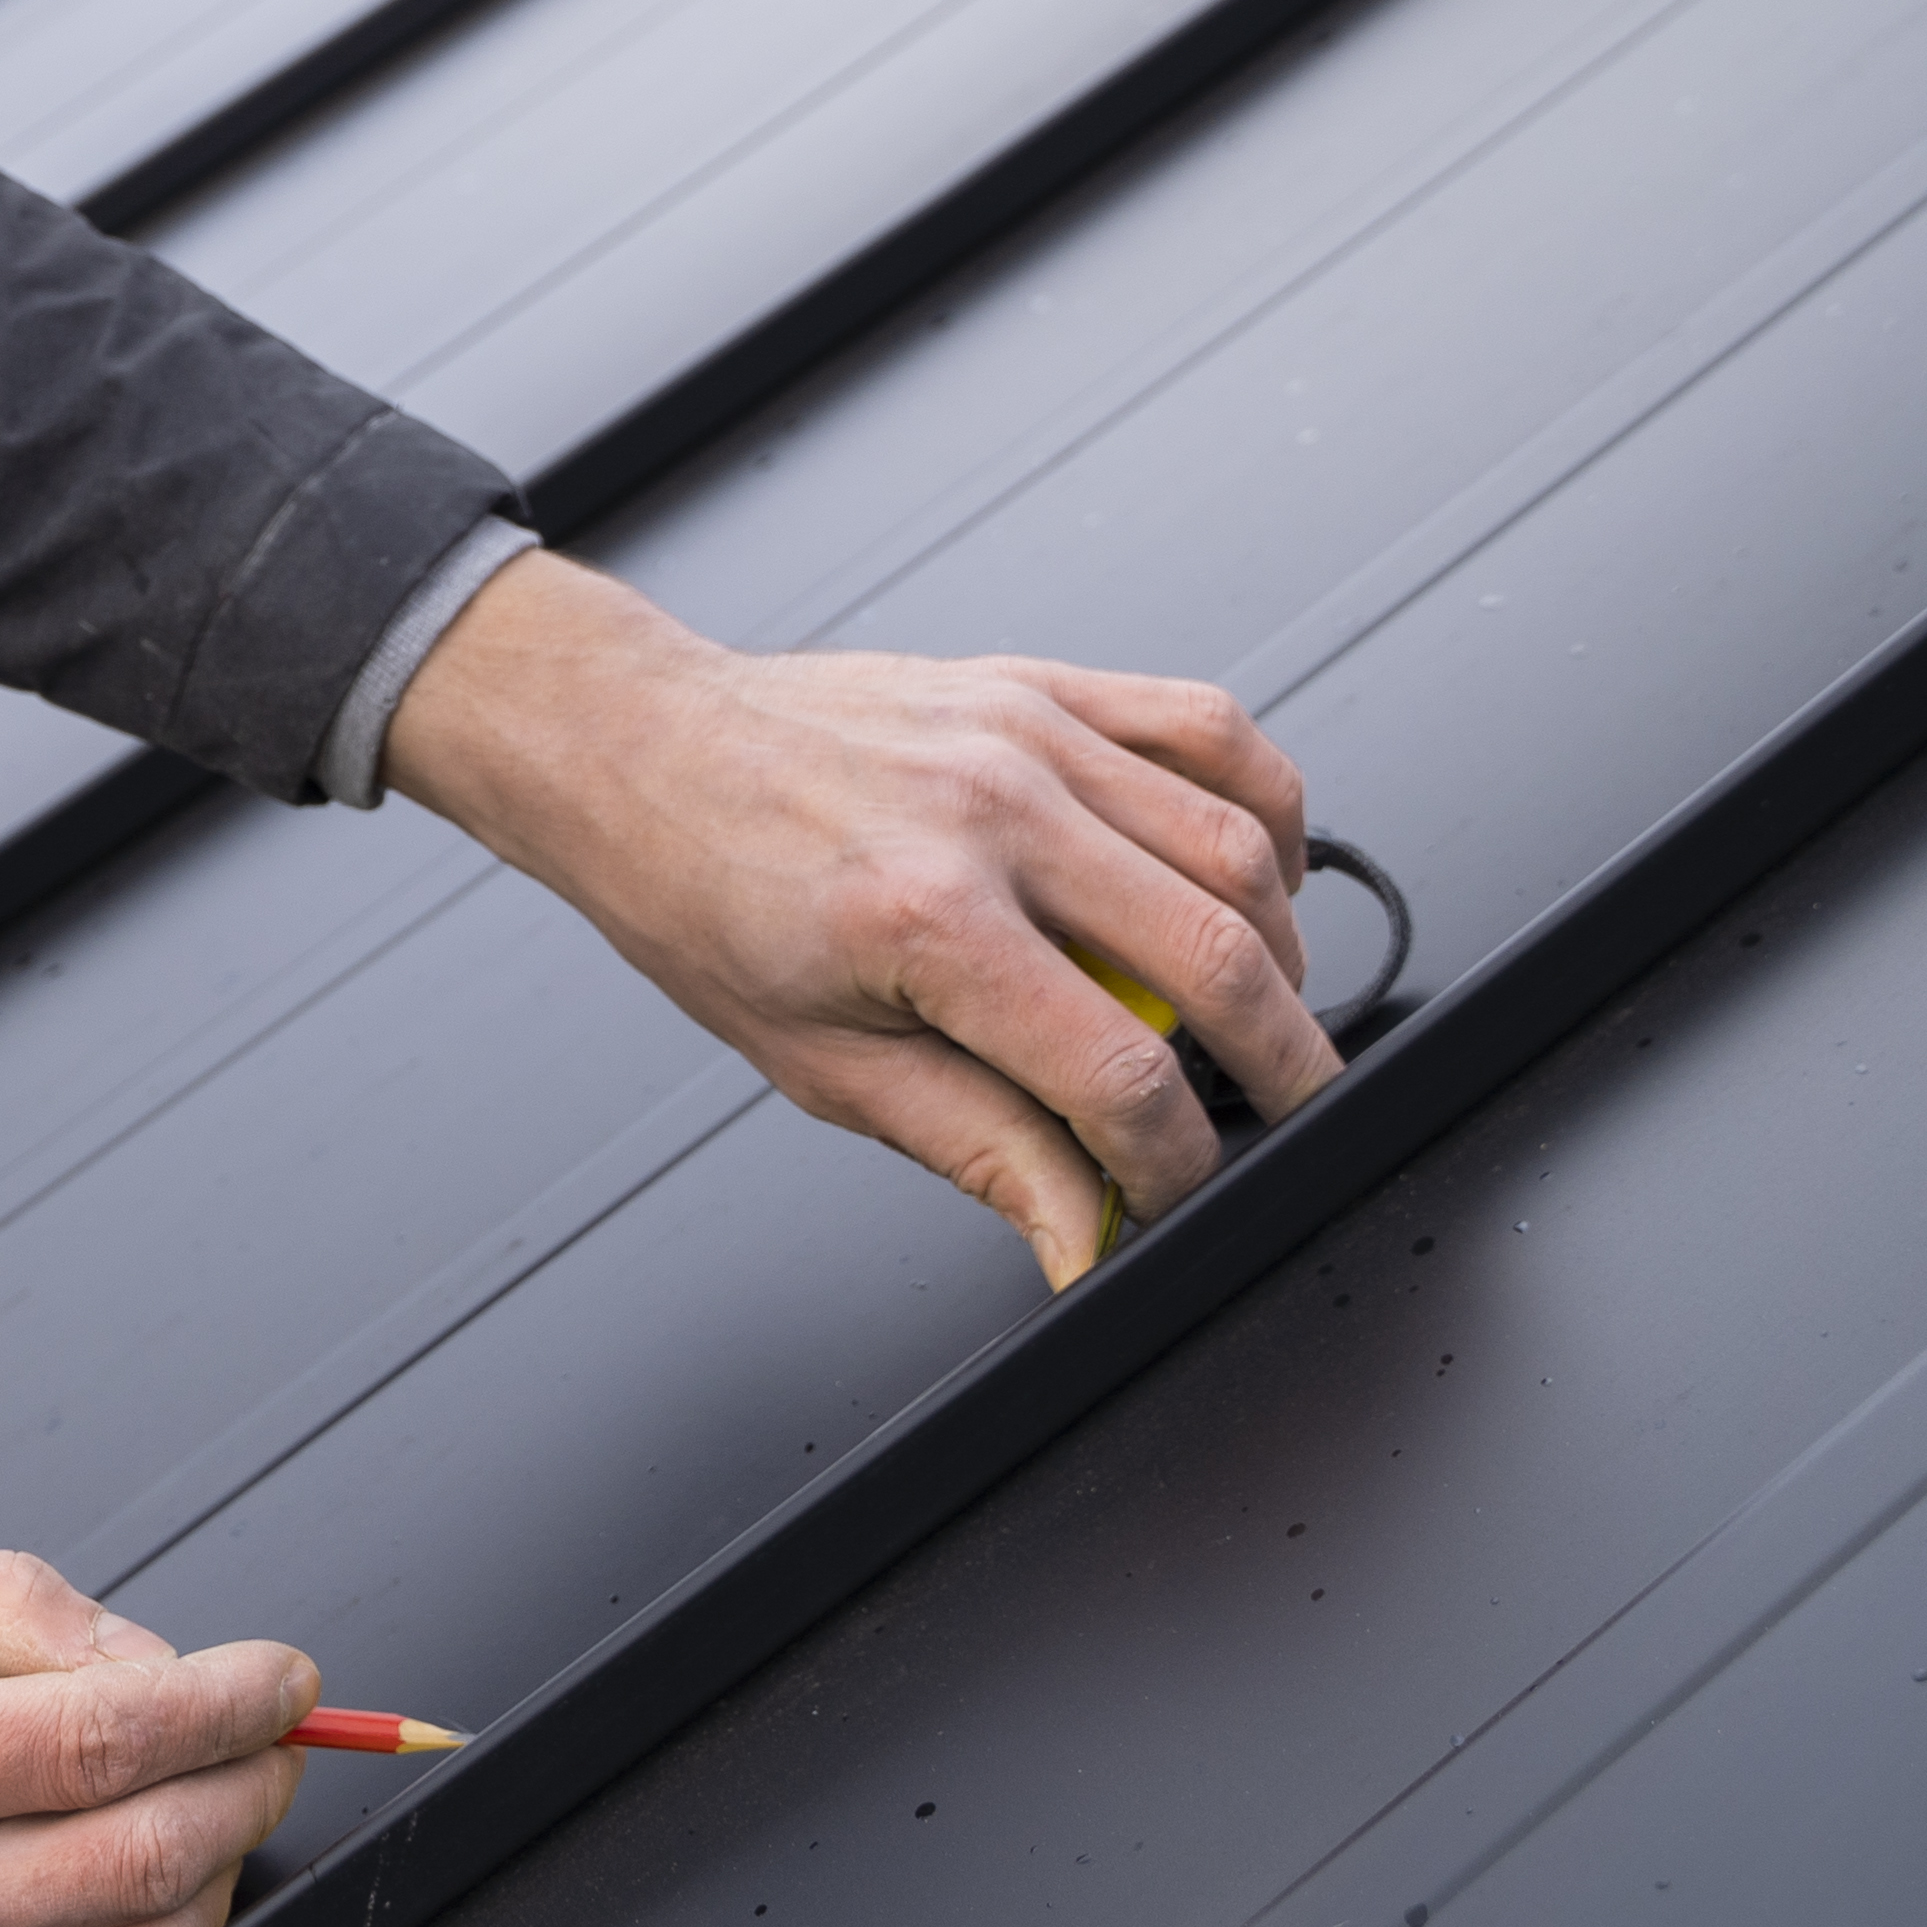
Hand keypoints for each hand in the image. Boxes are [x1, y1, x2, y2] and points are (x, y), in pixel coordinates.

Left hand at [382, 551, 1330, 1288]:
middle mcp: (992, 813)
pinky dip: (1267, 810)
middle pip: (1221, 957)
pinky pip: (1210, 730)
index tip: (1177, 1191)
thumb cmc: (704, 895)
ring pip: (1239, 847)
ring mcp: (1027, 735)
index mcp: (925, 920)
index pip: (1121, 1073)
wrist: (639, 747)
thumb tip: (1085, 1240)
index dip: (1177, 1160)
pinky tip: (1256, 878)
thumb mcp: (824, 1064)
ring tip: (1263, 1015)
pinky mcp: (1041, 685)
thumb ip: (980, 1150)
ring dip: (1286, 950)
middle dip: (1283, 1065)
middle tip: (1285, 1117)